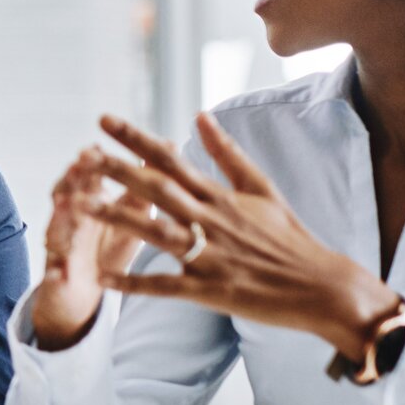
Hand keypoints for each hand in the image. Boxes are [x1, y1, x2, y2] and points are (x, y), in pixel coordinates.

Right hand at [29, 149, 157, 350]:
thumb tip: (169, 147)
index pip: (84, 178)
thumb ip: (144, 185)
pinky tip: (57, 274)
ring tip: (63, 209)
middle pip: (64, 198)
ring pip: (55, 233)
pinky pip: (53, 277)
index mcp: (88, 204)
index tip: (95, 146)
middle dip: (69, 184)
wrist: (81, 291)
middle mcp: (69, 222)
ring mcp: (60, 249)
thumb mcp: (130, 216)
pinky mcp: (56, 279)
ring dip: (58, 222)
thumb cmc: (109, 246)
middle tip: (76, 169)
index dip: (89, 163)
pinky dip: (54, 275)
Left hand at [83, 114, 400, 352]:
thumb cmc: (290, 237)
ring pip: (156, 233)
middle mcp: (212, 221)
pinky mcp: (211, 291)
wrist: (323, 286)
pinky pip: (166, 287)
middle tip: (82, 154)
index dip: (135, 140)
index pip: (170, 160)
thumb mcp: (262, 188)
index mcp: (220, 196)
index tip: (103, 120)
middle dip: (117, 171)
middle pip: (157, 190)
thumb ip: (226, 152)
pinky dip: (135, 284)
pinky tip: (103, 279)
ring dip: (119, 218)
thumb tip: (200, 114)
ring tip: (82, 205)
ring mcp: (210, 256)